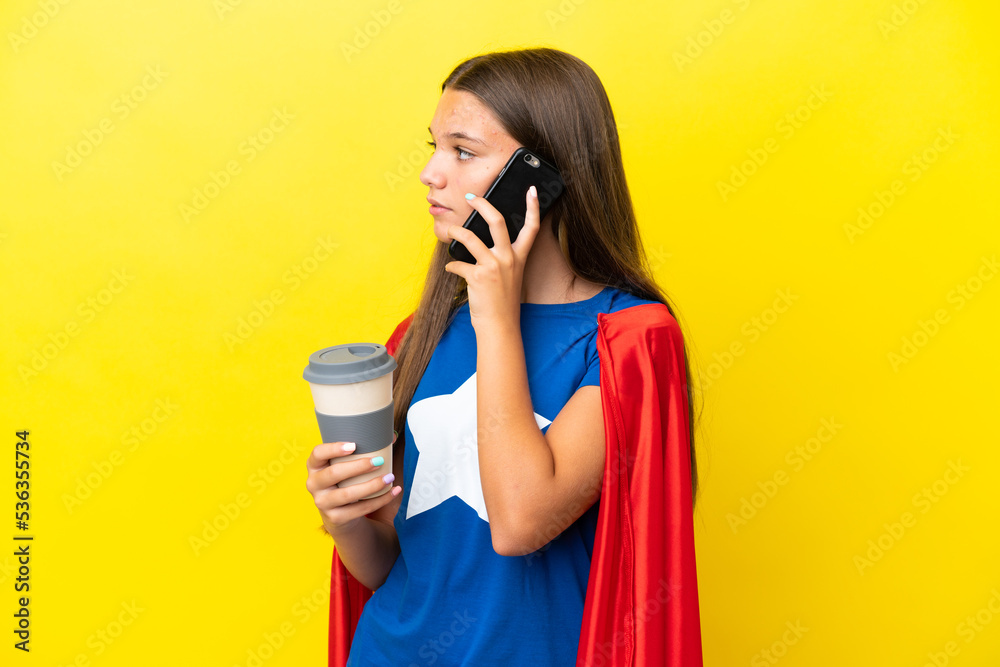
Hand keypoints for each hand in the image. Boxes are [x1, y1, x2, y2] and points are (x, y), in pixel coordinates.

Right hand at [305, 432, 399, 534]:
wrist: (338, 515)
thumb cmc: (344, 481)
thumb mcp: (345, 466)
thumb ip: (363, 450)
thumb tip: (392, 438)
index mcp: (314, 466)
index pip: (318, 454)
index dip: (334, 448)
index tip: (354, 445)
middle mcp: (313, 484)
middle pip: (334, 473)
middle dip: (359, 466)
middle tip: (379, 461)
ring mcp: (322, 502)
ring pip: (347, 494)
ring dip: (372, 485)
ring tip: (389, 477)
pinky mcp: (335, 518)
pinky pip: (359, 509)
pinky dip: (380, 500)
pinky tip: (393, 492)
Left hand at [443, 186, 540, 330]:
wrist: (500, 326)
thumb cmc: (503, 301)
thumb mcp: (510, 276)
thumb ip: (502, 258)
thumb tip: (481, 241)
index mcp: (519, 257)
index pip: (531, 227)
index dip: (533, 206)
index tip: (532, 190)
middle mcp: (508, 258)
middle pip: (497, 221)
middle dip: (483, 204)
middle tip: (472, 197)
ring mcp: (493, 266)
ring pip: (470, 238)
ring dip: (455, 232)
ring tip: (450, 230)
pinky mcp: (477, 276)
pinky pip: (458, 264)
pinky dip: (452, 265)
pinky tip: (451, 268)